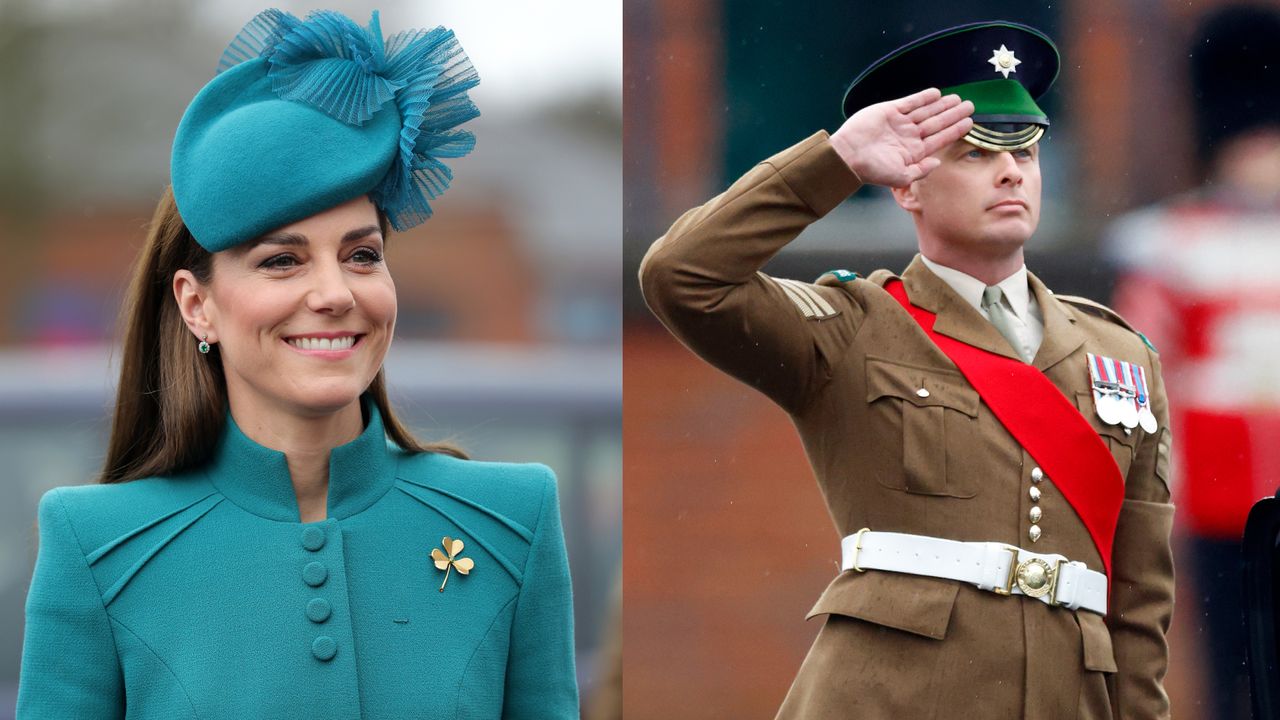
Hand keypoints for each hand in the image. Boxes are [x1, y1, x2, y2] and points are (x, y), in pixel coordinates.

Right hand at [829, 88, 973, 187]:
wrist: (848, 155)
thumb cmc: (871, 170)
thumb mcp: (900, 177)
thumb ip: (920, 171)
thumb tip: (937, 163)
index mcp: (913, 152)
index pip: (939, 139)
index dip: (955, 131)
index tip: (970, 123)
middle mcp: (909, 136)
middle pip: (937, 123)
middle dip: (953, 114)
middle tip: (970, 106)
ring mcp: (900, 122)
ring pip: (926, 111)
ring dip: (942, 105)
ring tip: (958, 99)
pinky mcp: (889, 111)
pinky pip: (910, 102)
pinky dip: (923, 98)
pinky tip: (937, 94)